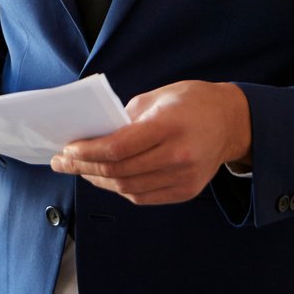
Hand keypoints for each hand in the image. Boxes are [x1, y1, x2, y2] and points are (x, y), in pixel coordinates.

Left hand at [48, 81, 251, 203]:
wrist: (232, 122)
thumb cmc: (191, 101)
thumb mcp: (157, 96)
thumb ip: (125, 118)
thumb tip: (93, 136)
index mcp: (170, 126)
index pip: (119, 148)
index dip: (88, 152)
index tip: (67, 149)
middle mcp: (179, 156)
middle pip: (120, 171)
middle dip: (84, 168)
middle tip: (62, 162)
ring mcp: (184, 178)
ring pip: (128, 189)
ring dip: (98, 181)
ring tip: (79, 170)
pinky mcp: (186, 191)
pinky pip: (143, 197)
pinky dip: (119, 189)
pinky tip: (105, 178)